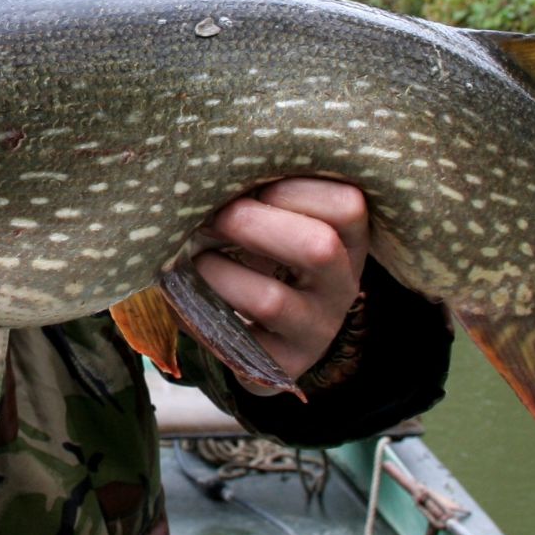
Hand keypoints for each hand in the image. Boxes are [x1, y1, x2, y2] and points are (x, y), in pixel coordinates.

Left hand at [191, 179, 367, 392]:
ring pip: (270, 300)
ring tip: (195, 259)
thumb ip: (263, 190)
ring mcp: (316, 329)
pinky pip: (235, 341)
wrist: (267, 328)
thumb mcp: (281, 216)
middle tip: (214, 217)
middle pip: (319, 249)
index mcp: (350, 237)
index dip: (291, 188)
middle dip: (251, 224)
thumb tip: (208, 169)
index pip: (347, 205)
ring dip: (218, 272)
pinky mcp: (281, 365)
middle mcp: (342, 285)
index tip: (252, 187)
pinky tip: (184, 296)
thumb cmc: (267, 249)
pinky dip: (198, 314)